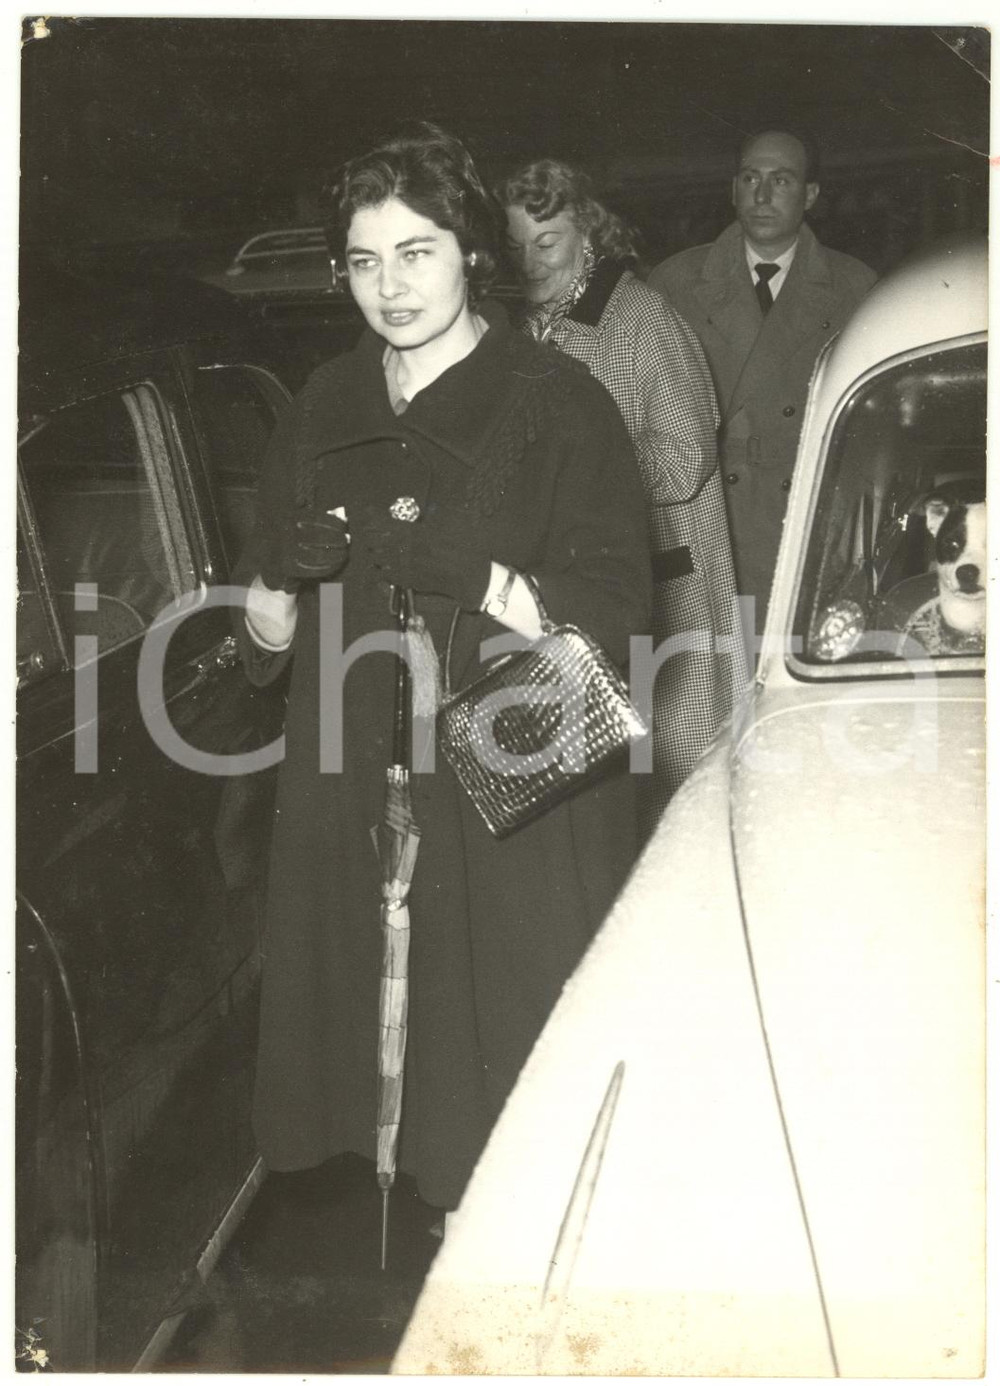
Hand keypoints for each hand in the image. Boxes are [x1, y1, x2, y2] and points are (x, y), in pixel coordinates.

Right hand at [259, 508, 349, 592]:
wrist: (266, 561)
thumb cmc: (288, 539)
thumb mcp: (297, 524)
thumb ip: (317, 521)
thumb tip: (343, 518)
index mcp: (288, 518)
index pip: (316, 518)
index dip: (333, 522)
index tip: (344, 526)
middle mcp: (285, 534)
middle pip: (318, 537)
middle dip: (337, 539)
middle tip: (346, 541)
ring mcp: (284, 552)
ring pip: (317, 555)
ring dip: (335, 555)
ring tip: (343, 554)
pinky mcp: (286, 568)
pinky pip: (312, 569)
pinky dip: (327, 567)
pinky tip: (335, 565)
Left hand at [358, 505, 491, 610]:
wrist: (475, 580)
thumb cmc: (470, 550)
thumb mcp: (459, 523)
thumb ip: (441, 515)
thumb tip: (432, 511)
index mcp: (418, 533)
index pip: (387, 522)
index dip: (374, 517)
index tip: (368, 512)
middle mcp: (408, 550)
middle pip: (376, 540)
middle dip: (370, 535)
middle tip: (369, 532)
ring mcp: (408, 568)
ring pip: (379, 559)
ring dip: (374, 553)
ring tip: (374, 550)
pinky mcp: (410, 582)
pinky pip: (387, 576)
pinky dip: (381, 571)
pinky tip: (381, 569)